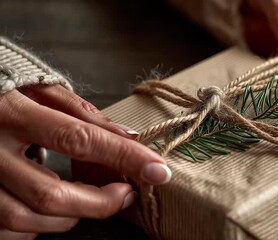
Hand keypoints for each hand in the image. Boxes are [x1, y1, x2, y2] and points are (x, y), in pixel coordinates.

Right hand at [0, 85, 170, 238]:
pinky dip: (40, 226)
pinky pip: (10, 232)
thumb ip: (85, 116)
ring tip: (91, 198)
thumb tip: (129, 139)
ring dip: (73, 216)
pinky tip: (52, 208)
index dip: (124, 157)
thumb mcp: (44, 92)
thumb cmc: (8, 94)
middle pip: (52, 195)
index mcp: (12, 113)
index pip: (79, 139)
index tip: (158, 171)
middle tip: (126, 194)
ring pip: (29, 219)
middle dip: (101, 202)